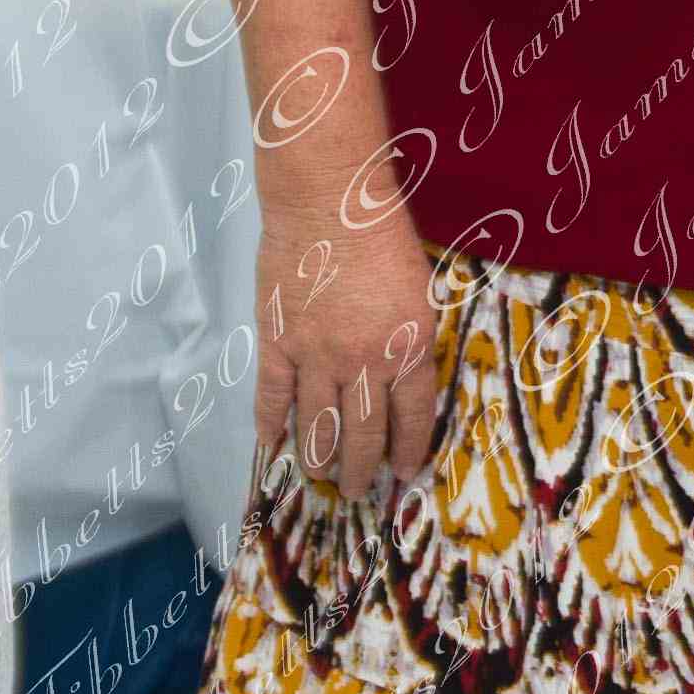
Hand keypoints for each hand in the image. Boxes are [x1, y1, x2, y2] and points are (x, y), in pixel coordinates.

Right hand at [254, 186, 440, 497]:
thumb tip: (402, 382)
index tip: (404, 475)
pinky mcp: (277, 341)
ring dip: (319, 459)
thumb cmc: (382, 235)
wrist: (328, 201)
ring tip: (321, 478)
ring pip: (317, 426)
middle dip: (361, 471)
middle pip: (363, 434)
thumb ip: (411, 340)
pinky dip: (272, 426)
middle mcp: (364, 362)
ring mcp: (316, 355)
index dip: (408, 451)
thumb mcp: (421, 292)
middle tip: (356, 492)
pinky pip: (272, 397)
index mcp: (408, 347)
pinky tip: (273, 446)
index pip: (411, 418)